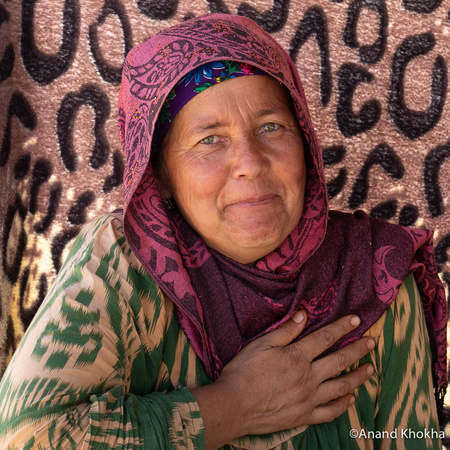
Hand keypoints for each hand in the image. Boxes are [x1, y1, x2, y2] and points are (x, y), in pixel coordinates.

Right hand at [192, 312, 374, 447]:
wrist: (233, 406)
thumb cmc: (243, 372)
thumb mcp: (261, 344)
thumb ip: (285, 331)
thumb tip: (304, 315)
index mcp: (297, 357)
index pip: (325, 338)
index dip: (342, 327)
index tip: (357, 320)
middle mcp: (308, 377)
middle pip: (339, 360)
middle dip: (357, 349)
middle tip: (372, 342)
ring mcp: (308, 399)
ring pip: (340, 386)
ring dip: (358, 376)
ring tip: (370, 369)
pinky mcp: (303, 416)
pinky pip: (329, 412)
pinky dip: (342, 405)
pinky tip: (350, 399)